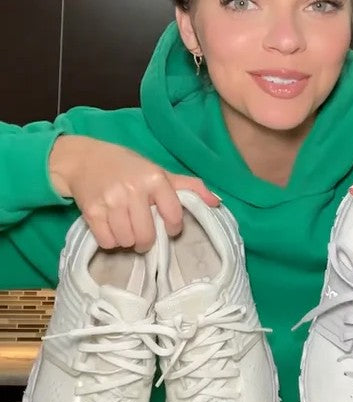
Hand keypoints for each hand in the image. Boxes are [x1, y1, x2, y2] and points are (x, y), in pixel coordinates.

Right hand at [49, 136, 219, 252]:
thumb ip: (189, 187)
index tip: (170, 228)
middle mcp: (133, 189)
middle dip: (146, 240)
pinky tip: (112, 229)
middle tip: (143, 234)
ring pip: (126, 241)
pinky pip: (107, 242)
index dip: (174, 228)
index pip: (173, 215)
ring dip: (128, 241)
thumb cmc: (129, 168)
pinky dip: (110, 241)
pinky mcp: (91, 211)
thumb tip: (217, 203)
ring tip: (126, 229)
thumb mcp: (160, 172)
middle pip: (146, 235)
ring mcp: (111, 200)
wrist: (86, 159)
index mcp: (155, 178)